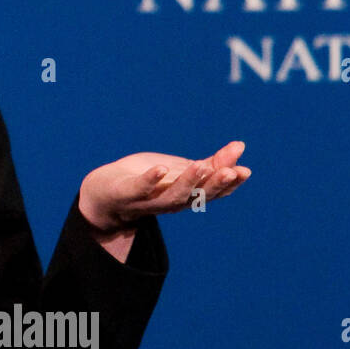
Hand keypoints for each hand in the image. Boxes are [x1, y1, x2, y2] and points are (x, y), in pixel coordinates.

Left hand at [79, 140, 250, 232]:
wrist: (104, 194)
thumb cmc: (148, 181)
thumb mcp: (181, 170)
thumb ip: (210, 163)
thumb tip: (241, 146)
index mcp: (186, 196)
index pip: (212, 193)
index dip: (230, 184)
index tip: (245, 171)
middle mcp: (170, 202)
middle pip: (197, 197)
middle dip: (216, 184)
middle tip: (233, 171)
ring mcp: (147, 201)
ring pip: (172, 197)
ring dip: (189, 182)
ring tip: (202, 165)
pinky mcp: (125, 194)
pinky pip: (138, 189)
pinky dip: (150, 180)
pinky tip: (161, 168)